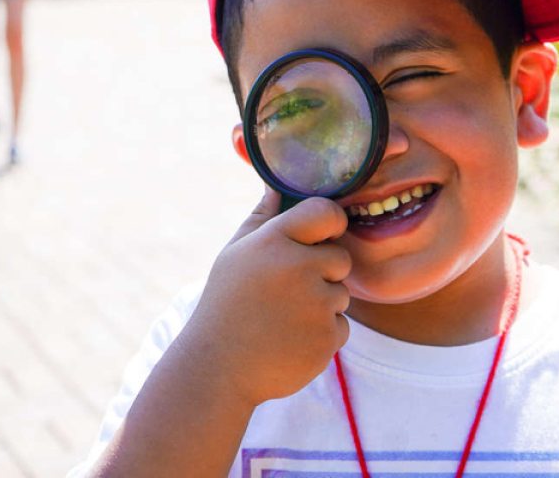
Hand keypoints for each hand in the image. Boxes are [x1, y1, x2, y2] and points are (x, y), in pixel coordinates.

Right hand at [182, 189, 350, 407]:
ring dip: (321, 306)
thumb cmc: (225, 305)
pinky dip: (322, 334)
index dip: (330, 222)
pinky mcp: (328, 337)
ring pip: (341, 294)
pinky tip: (290, 340)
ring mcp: (316, 304)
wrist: (217, 370)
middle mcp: (298, 267)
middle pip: (340, 257)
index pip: (326, 212)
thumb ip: (261, 218)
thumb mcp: (234, 255)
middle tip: (288, 292)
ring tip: (282, 319)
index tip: (323, 234)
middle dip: (323, 272)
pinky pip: (340, 326)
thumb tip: (276, 187)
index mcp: (274, 241)